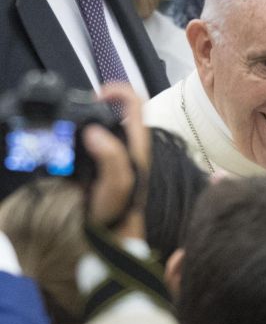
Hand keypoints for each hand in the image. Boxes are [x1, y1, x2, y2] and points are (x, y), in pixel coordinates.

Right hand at [82, 86, 148, 237]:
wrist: (115, 232)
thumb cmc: (119, 209)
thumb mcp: (116, 183)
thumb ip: (110, 157)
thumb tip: (95, 131)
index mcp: (137, 144)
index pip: (136, 103)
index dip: (118, 91)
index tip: (97, 95)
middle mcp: (130, 145)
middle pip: (121, 110)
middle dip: (99, 105)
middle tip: (79, 109)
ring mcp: (119, 154)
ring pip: (107, 125)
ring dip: (89, 121)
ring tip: (72, 126)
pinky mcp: (107, 163)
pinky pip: (96, 142)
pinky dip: (82, 138)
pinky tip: (70, 146)